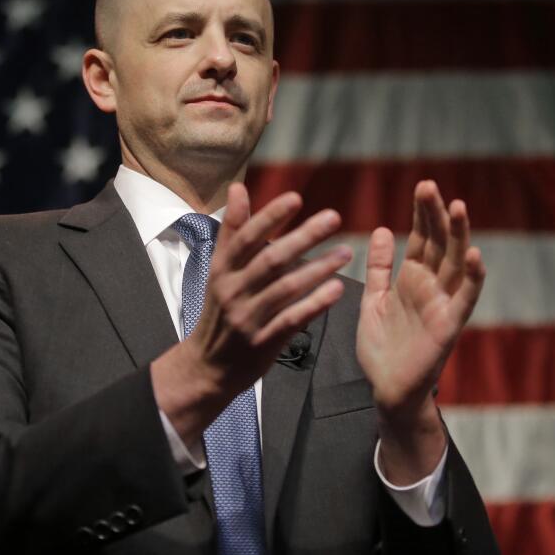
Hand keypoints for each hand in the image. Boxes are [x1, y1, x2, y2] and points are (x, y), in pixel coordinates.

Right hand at [152, 183, 352, 441]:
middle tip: (334, 218)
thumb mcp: (219, 269)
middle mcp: (233, 291)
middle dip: (304, 237)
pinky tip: (337, 290)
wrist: (208, 366)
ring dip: (318, 269)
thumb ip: (232, 230)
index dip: (269, 216)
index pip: (246, 237)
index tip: (295, 197)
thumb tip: (237, 188)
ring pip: (286, 289)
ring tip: (346, 252)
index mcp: (223, 269)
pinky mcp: (263, 342)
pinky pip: (292, 320)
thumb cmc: (219, 309)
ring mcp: (248, 318)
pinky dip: (314, 304)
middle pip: (271, 259)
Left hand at [357, 180, 485, 482]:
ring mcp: (443, 305)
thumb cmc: (382, 348)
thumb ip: (379, 268)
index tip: (423, 186)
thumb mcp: (373, 300)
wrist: (387, 391)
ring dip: (459, 236)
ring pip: (456, 264)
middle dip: (436, 215)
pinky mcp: (449, 327)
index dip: (423, 214)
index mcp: (412, 279)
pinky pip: (465, 299)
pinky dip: (474, 278)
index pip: (421, 238)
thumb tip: (380, 229)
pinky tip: (476, 255)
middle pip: (439, 244)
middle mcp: (431, 287)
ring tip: (459, 207)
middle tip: (430, 185)